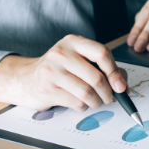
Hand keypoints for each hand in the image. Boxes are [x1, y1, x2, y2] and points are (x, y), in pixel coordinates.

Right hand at [0, 34, 127, 111]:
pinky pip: (76, 102)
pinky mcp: (46, 89)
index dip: (115, 71)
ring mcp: (51, 71)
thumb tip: (122, 83)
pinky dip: (84, 107)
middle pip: (96, 77)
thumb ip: (103, 67)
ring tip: (97, 102)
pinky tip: (80, 102)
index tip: (121, 86)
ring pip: (87, 93)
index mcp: (74, 42)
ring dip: (97, 102)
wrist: (26, 79)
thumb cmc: (60, 70)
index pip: (101, 53)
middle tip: (111, 98)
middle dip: (109, 93)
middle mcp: (61, 53)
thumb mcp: (80, 60)